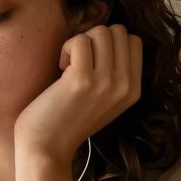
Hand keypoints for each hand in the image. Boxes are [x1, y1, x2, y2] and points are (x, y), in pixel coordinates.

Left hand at [14, 24, 141, 161]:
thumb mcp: (105, 100)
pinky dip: (66, 48)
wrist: (46, 149)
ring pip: (101, 31)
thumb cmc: (67, 120)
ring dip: (80, 42)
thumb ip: (115, 73)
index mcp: (134, 90)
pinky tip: (60, 69)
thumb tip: (110, 36)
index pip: (133, 41)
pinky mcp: (82, 80)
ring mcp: (106, 82)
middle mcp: (125, 85)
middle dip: (94, 39)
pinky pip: (80, 40)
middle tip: (78, 62)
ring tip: (69, 65)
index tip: (92, 62)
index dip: (108, 42)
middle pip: (118, 32)